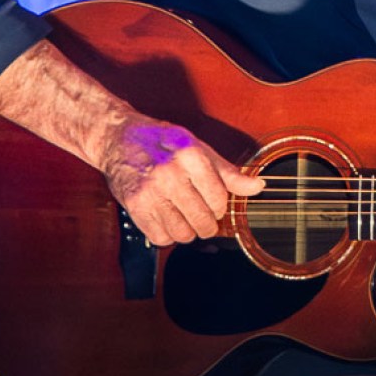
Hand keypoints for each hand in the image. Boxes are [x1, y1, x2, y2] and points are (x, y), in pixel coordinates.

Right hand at [95, 116, 266, 246]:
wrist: (118, 137)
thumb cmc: (161, 141)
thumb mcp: (198, 148)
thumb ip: (227, 172)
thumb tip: (257, 187)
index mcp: (191, 155)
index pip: (219, 199)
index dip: (219, 206)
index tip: (213, 203)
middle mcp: (170, 173)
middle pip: (203, 221)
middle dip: (206, 223)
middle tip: (200, 214)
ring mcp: (151, 191)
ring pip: (183, 234)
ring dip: (186, 231)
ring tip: (181, 215)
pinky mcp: (135, 206)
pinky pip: (160, 238)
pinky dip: (166, 234)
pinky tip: (165, 218)